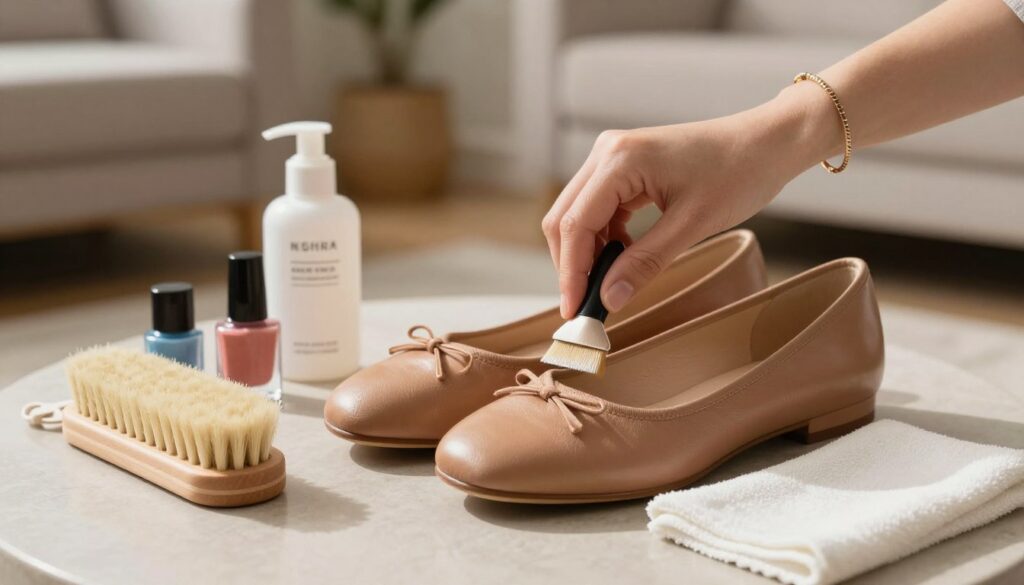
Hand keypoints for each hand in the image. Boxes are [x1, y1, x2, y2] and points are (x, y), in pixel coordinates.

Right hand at [542, 86, 837, 318]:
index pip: (575, 224)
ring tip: (604, 289)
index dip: (570, 272)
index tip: (575, 310)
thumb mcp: (693, 224)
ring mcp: (613, 157)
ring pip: (578, 215)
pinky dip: (603, 239)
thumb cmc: (739, 172)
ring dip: (586, 254)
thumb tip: (609, 299)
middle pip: (565, 218)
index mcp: (619, 159)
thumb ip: (646, 262)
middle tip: (585, 308)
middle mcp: (607, 152)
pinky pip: (598, 209)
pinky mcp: (624, 167)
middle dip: (572, 265)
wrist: (767, 142)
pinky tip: (620, 261)